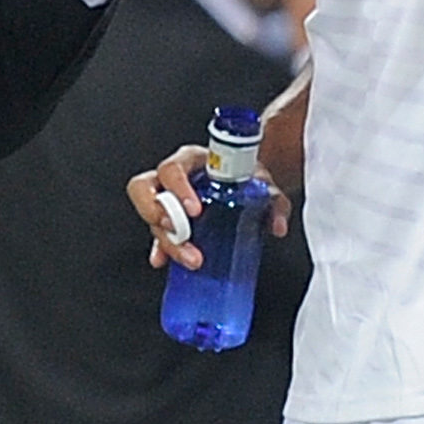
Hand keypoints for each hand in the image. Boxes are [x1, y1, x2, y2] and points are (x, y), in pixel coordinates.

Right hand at [127, 143, 290, 269]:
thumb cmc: (246, 175)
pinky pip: (156, 237)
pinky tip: (163, 261)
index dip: (178, 189)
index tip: (194, 210)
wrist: (247, 182)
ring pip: (151, 217)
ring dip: (167, 241)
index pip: (172, 169)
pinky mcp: (170, 223)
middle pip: (145, 190)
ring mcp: (168, 201)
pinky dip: (160, 251)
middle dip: (159, 214)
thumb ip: (273, 200)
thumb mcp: (262, 183)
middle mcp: (173, 179)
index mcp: (191, 161)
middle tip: (180, 233)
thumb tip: (277, 226)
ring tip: (191, 258)